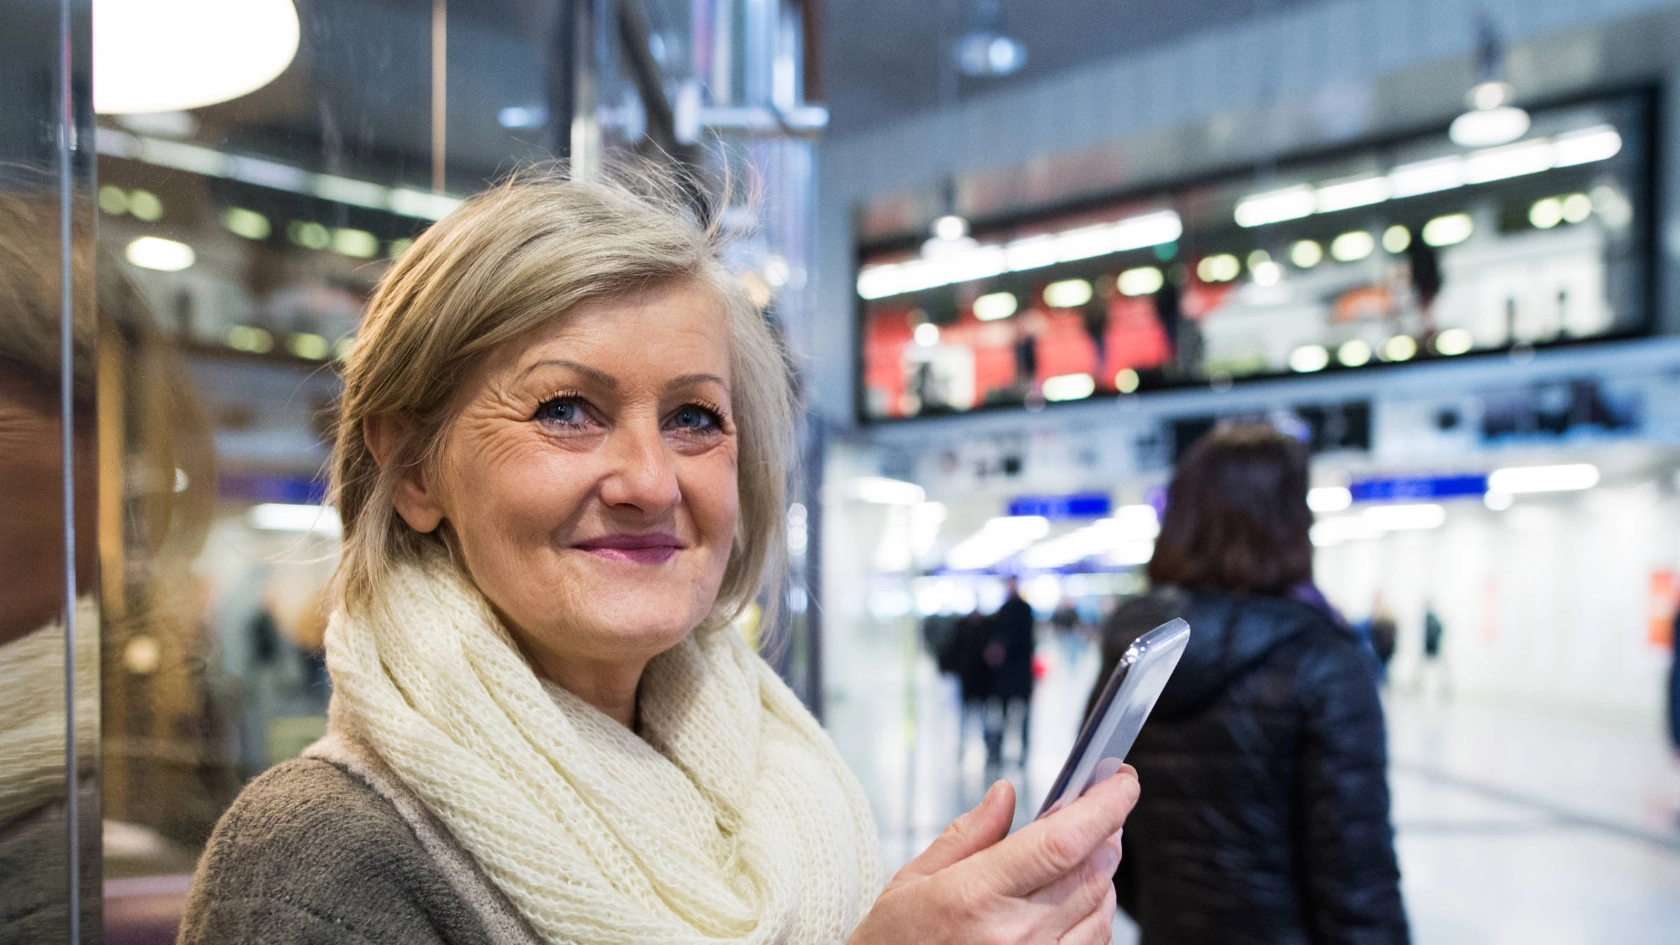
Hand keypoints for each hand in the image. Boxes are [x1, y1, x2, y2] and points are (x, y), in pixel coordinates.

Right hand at [848, 768, 1138, 944]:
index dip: (1104, 806)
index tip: (1121, 780)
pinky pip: (1095, 943)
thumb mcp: (913, 881)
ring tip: (1078, 855)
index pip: (1061, 842)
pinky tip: (1073, 900)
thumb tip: (1005, 794)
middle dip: (1106, 831)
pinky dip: (1096, 913)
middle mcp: (1013, 935)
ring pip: (1101, 908)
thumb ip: (967, 835)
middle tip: (1098, 807)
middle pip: (1091, 870)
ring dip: (1101, 873)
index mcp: (974, 896)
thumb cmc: (896, 944)